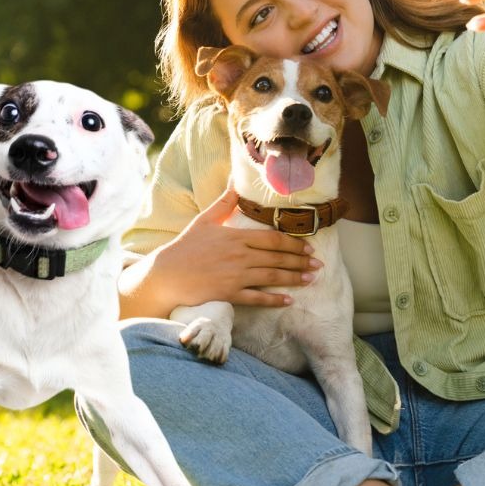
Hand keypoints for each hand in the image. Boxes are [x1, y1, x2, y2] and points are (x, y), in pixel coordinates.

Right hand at [122, 188, 319, 316]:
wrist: (166, 274)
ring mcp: (236, 275)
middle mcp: (240, 256)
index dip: (293, 243)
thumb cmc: (185, 246)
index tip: (308, 247)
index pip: (273, 239)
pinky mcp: (229, 293)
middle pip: (278, 257)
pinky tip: (288, 301)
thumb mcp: (204, 220)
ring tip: (311, 279)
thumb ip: (223, 203)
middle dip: (300, 260)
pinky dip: (274, 300)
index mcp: (236, 236)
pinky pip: (257, 298)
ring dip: (294, 278)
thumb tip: (235, 185)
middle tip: (318, 264)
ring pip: (272, 276)